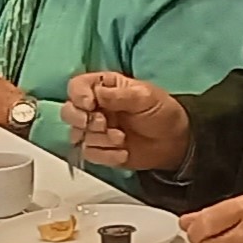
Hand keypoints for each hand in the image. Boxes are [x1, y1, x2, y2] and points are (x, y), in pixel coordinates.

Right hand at [63, 71, 190, 170]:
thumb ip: (120, 95)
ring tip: (121, 139)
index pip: (77, 86)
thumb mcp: (145, 96)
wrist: (174, 141)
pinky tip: (123, 152)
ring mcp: (96, 130)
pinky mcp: (100, 150)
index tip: (90, 104)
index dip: (78, 95)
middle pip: (68, 111)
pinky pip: (90, 154)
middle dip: (81, 120)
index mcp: (104, 87)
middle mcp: (95, 107)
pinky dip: (105, 155)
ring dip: (99, 139)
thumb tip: (97, 93)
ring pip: (77, 135)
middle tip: (103, 124)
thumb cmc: (162, 111)